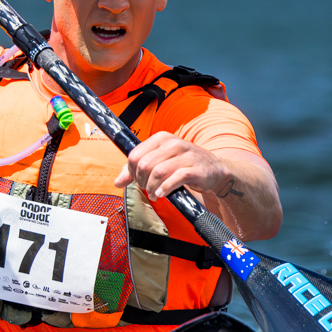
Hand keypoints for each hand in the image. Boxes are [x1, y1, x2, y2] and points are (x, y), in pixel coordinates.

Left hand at [113, 132, 236, 201]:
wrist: (214, 169)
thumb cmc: (183, 165)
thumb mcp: (160, 162)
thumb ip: (136, 170)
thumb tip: (117, 182)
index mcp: (161, 138)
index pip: (135, 155)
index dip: (132, 172)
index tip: (138, 181)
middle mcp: (173, 143)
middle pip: (145, 164)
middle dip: (142, 181)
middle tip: (147, 189)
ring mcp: (185, 155)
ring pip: (158, 172)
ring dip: (152, 187)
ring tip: (155, 194)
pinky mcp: (195, 168)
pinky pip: (175, 178)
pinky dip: (165, 188)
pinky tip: (163, 193)